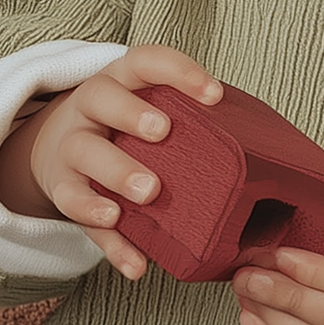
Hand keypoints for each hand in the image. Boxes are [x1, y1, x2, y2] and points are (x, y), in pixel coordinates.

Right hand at [0, 45, 220, 279]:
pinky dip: (110, 242)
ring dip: (116, 172)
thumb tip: (267, 153)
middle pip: (102, 98)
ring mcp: (71, 147)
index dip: (178, 71)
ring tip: (148, 193)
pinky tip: (136, 263)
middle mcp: (90, 109)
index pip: (146, 62)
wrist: (56, 149)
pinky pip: (80, 215)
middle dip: (132, 113)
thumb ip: (188, 122)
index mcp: (121, 81)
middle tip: (163, 132)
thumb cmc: (124, 131)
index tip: (213, 94)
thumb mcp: (145, 109)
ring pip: (85, 152)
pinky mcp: (63, 190)